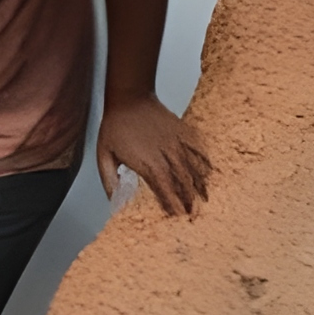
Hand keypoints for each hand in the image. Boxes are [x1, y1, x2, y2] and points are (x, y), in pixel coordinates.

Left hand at [97, 94, 209, 216]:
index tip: (177, 216)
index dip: (172, 205)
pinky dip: (205, 164)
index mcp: (147, 164)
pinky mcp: (184, 134)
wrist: (129, 98)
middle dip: (189, 200)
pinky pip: (199, 152)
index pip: (164, 190)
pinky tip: (209, 174)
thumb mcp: (103, 155)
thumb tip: (114, 201)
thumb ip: (109, 179)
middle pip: (182, 183)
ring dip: (199, 186)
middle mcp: (166, 155)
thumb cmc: (115, 126)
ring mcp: (177, 144)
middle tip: (193, 214)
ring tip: (205, 200)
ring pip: (193, 170)